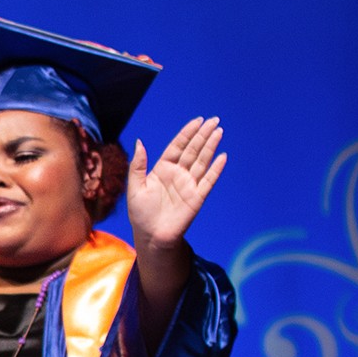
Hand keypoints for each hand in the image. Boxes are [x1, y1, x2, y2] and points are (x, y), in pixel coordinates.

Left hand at [125, 116, 225, 251]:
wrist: (150, 236)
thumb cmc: (140, 214)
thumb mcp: (135, 187)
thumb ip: (138, 166)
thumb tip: (140, 142)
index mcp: (163, 169)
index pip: (177, 146)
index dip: (187, 133)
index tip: (197, 120)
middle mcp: (178, 174)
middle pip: (193, 150)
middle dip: (203, 135)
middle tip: (214, 120)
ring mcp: (189, 185)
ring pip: (202, 161)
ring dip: (211, 146)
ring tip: (219, 131)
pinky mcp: (197, 197)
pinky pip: (208, 181)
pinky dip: (215, 169)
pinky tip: (223, 156)